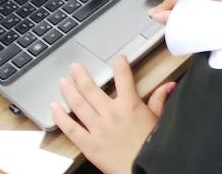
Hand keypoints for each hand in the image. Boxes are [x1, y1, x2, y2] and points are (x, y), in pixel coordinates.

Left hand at [52, 58, 175, 173]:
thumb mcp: (158, 119)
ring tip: (62, 81)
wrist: (143, 168)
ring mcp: (97, 128)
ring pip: (78, 104)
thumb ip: (159, 100)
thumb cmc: (152, 146)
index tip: (117, 59)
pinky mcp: (88, 143)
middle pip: (91, 88)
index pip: (123, 76)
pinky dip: (60, 117)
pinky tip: (54, 107)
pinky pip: (70, 128)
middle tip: (74, 67)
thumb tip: (168, 85)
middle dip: (81, 75)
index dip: (120, 64)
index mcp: (129, 104)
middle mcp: (111, 113)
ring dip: (68, 90)